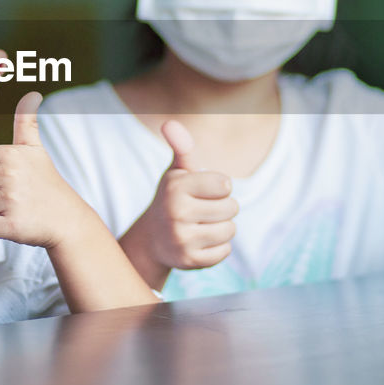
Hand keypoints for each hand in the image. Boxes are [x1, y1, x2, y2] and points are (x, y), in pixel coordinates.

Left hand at [0, 91, 94, 248]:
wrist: (67, 219)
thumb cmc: (45, 183)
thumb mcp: (35, 149)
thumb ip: (26, 121)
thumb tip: (32, 93)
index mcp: (9, 154)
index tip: (0, 179)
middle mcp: (9, 175)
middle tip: (3, 197)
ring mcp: (11, 201)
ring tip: (7, 209)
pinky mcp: (12, 226)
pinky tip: (8, 223)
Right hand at [132, 121, 237, 270]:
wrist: (152, 240)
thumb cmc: (172, 199)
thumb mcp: (176, 173)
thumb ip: (181, 148)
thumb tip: (170, 123)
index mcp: (176, 188)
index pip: (225, 184)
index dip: (219, 187)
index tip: (204, 191)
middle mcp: (176, 213)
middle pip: (231, 208)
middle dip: (223, 208)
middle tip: (203, 210)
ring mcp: (182, 239)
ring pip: (230, 230)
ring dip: (222, 228)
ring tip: (202, 225)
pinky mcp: (189, 261)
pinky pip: (224, 252)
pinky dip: (218, 248)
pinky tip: (201, 242)